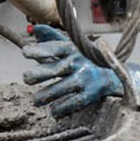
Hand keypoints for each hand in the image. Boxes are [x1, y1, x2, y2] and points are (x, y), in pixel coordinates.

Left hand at [22, 25, 139, 120]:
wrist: (115, 74)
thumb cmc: (85, 59)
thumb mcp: (72, 46)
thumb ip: (51, 38)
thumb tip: (33, 29)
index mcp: (73, 49)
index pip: (55, 47)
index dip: (40, 49)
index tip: (25, 53)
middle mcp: (80, 62)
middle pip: (57, 68)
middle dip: (39, 73)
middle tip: (26, 77)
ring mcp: (86, 79)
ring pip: (62, 88)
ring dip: (46, 95)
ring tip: (36, 100)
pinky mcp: (91, 95)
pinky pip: (72, 103)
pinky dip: (60, 109)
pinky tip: (53, 111)